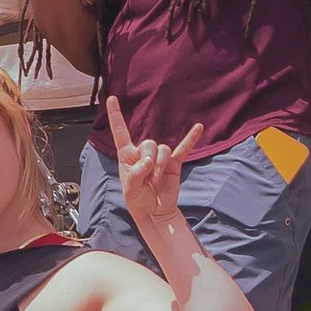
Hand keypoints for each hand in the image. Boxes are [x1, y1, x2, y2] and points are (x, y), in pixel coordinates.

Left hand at [106, 95, 201, 229]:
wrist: (155, 212)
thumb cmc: (138, 200)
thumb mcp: (130, 190)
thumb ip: (137, 174)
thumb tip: (148, 160)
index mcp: (127, 155)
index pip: (120, 132)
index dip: (116, 115)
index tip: (112, 98)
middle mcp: (143, 153)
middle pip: (148, 143)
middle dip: (150, 160)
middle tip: (149, 179)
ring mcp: (160, 157)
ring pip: (163, 149)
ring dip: (161, 166)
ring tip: (157, 181)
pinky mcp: (174, 163)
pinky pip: (183, 148)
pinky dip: (191, 138)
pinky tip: (199, 127)